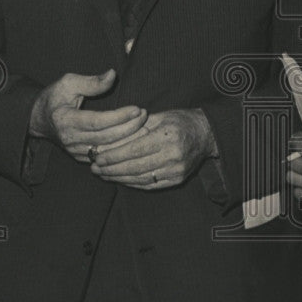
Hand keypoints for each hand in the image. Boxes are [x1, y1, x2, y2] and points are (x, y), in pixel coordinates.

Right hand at [29, 69, 146, 162]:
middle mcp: (70, 139)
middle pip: (105, 138)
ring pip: (107, 151)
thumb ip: (91, 81)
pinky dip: (121, 149)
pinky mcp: (81, 157)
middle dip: (129, 127)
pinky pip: (105, 156)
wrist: (38, 119)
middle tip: (144, 115)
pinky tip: (134, 139)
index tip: (137, 108)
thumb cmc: (55, 97)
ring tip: (144, 126)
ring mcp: (75, 151)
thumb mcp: (68, 83)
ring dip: (128, 140)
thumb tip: (112, 74)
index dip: (119, 117)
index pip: (97, 122)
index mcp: (65, 120)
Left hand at [90, 108, 217, 189]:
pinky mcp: (178, 179)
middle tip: (94, 168)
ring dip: (119, 178)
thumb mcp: (160, 116)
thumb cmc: (180, 121)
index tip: (97, 157)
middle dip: (111, 169)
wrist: (207, 134)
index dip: (113, 155)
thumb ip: (136, 127)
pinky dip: (133, 183)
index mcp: (168, 136)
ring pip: (141, 178)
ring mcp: (177, 170)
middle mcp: (173, 155)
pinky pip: (150, 185)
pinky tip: (120, 180)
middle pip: (135, 166)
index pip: (134, 149)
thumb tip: (110, 138)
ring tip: (103, 174)